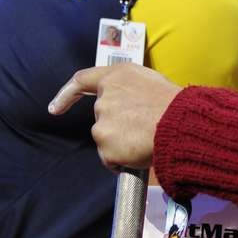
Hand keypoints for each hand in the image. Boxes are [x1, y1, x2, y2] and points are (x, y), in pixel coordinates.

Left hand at [48, 64, 181, 170]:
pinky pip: (110, 158)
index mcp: (116, 76)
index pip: (81, 81)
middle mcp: (104, 97)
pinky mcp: (105, 146)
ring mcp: (102, 123)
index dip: (66, 95)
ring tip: (146, 139)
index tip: (55, 108)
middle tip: (143, 129)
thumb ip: (130, 89)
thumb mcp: (151, 82)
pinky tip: (141, 152)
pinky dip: (122, 160)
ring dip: (121, 142)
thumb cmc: (176, 105)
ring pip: (106, 138)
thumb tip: (128, 104)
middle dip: (117, 125)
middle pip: (102, 116)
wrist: (182, 124)